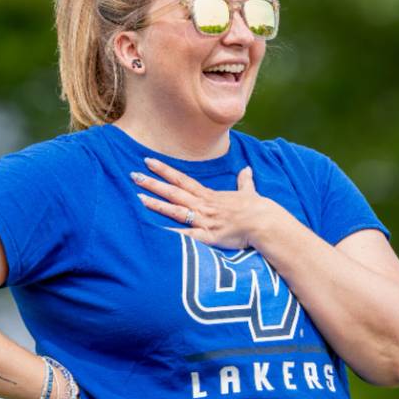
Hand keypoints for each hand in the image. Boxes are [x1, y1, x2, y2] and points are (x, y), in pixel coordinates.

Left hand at [133, 158, 274, 249]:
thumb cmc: (257, 209)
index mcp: (209, 195)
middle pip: (173, 192)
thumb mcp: (249, 192)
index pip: (182, 180)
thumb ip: (244, 182)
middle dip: (153, 183)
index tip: (148, 161)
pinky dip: (172, 234)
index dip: (164, 170)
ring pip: (176, 210)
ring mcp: (204, 220)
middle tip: (133, 175)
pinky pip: (187, 236)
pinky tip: (156, 233)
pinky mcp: (208, 237)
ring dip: (157, 204)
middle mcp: (203, 205)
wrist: (265, 222)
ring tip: (139, 198)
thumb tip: (247, 170)